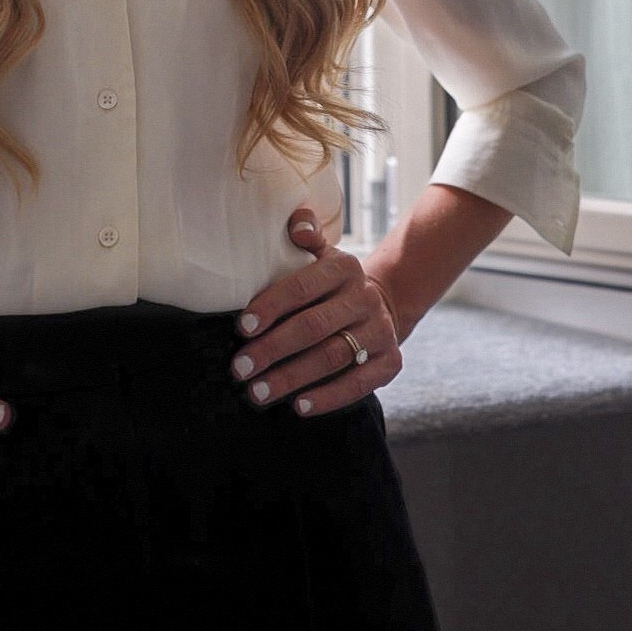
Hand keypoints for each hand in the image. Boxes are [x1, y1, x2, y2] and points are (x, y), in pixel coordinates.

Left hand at [229, 208, 401, 416]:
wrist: (382, 304)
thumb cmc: (330, 283)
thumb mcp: (320, 254)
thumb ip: (306, 235)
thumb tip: (296, 223)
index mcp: (343, 267)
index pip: (303, 286)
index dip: (271, 306)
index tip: (242, 328)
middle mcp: (364, 298)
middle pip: (313, 327)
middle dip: (273, 350)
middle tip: (240, 369)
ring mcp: (380, 331)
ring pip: (332, 357)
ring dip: (292, 378)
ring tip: (258, 392)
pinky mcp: (391, 361)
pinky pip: (359, 384)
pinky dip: (328, 397)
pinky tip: (299, 407)